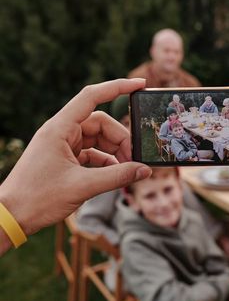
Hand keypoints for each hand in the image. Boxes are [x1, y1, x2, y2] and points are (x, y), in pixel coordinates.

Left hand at [0, 78, 151, 248]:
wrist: (12, 216)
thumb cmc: (38, 198)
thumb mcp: (83, 186)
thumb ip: (117, 176)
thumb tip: (144, 171)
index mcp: (60, 129)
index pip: (92, 97)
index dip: (117, 88)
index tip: (139, 84)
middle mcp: (61, 132)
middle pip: (101, 123)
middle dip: (121, 139)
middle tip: (135, 160)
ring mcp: (63, 145)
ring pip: (98, 139)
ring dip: (115, 152)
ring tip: (128, 170)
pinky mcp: (65, 158)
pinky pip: (92, 152)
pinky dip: (107, 161)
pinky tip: (116, 174)